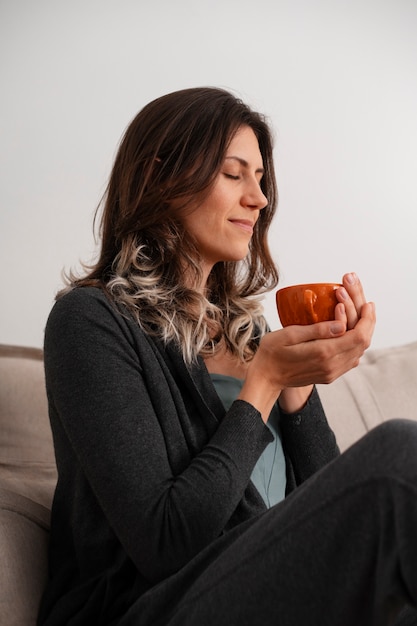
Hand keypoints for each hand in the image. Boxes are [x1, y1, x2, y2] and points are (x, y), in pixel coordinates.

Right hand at [238, 274, 375, 421]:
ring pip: (359, 352)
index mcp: (323, 353)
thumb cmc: (272, 353)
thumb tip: (341, 324)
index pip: (358, 336)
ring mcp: (332, 373)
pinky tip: (350, 332)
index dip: (367, 319)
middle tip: (366, 306)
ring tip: (361, 315)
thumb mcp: (289, 335)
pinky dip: (355, 344)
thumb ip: (317, 330)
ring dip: (363, 333)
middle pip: (363, 344)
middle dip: (368, 322)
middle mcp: (332, 366)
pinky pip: (351, 359)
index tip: (367, 303)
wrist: (265, 378)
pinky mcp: (329, 375)